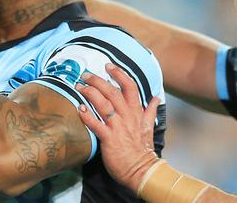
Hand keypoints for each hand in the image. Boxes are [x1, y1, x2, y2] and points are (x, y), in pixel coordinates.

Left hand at [76, 64, 160, 192]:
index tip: (108, 66)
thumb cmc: (143, 150)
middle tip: (85, 74)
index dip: (119, 74)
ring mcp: (118, 127)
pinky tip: (79, 108)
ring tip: (79, 87)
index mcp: (137, 112)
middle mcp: (127, 116)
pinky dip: (87, 116)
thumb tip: (156, 98)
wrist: (142, 170)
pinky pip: (96, 124)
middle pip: (113, 92)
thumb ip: (150, 111)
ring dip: (90, 93)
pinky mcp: (109, 139)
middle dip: (98, 80)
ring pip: (103, 104)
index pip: (130, 87)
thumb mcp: (149, 127)